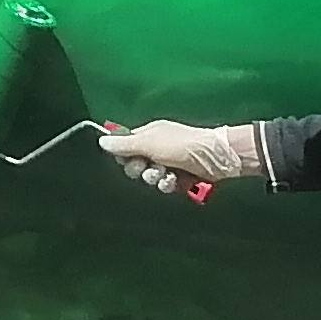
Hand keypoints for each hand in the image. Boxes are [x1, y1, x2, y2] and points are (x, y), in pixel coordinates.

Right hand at [100, 120, 259, 198]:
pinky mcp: (182, 176)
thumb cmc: (183, 145)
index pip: (125, 147)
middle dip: (143, 171)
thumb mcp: (151, 142)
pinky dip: (171, 185)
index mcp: (149, 134)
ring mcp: (170, 162)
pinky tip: (178, 182)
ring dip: (158, 179)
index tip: (131, 160)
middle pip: (136, 165)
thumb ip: (125, 144)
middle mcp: (158, 147)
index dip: (125, 157)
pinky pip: (167, 184)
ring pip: (152, 177)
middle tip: (154, 167)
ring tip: (169, 176)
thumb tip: (101, 141)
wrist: (218, 158)